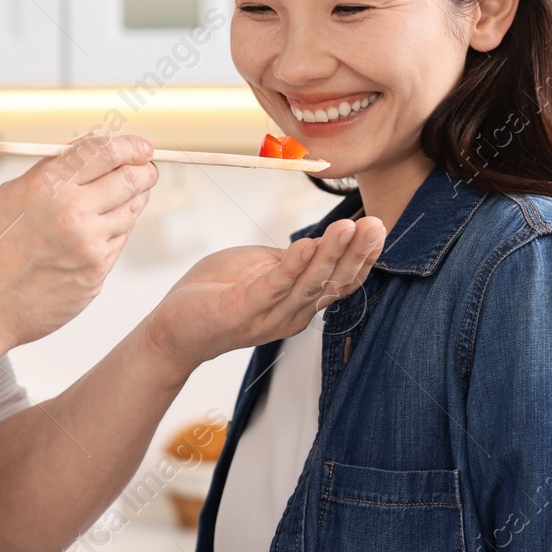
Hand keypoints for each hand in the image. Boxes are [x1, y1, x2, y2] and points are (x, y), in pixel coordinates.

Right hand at [0, 135, 158, 352]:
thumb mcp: (10, 195)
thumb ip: (52, 170)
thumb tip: (90, 150)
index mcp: (48, 186)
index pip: (105, 152)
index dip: (131, 146)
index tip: (142, 147)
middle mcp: (73, 214)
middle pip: (130, 180)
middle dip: (143, 170)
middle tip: (146, 169)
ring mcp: (88, 247)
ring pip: (130, 212)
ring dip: (132, 200)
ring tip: (123, 197)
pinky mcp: (96, 275)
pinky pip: (119, 243)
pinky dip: (116, 231)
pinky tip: (101, 229)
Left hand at [142, 216, 386, 372]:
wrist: (174, 326)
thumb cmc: (217, 294)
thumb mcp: (261, 269)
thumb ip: (290, 260)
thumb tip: (317, 242)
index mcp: (300, 303)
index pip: (341, 282)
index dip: (363, 258)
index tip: (378, 228)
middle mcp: (292, 313)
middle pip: (334, 282)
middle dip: (357, 252)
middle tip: (376, 225)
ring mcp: (269, 315)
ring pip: (309, 283)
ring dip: (331, 254)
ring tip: (347, 227)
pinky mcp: (243, 310)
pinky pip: (273, 287)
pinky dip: (292, 265)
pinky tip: (307, 245)